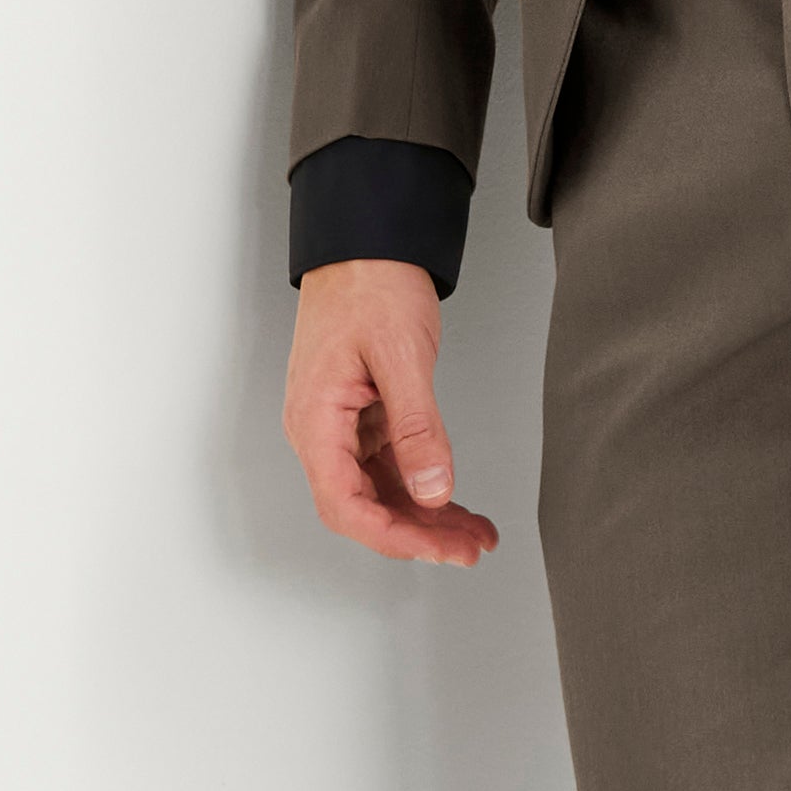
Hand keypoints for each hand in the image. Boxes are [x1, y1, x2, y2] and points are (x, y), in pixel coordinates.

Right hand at [285, 259, 498, 564]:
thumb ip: (417, 428)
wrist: (365, 241)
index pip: (345, 505)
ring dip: (426, 516)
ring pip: (380, 492)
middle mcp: (321, 431)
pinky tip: (455, 501)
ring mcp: (340, 425)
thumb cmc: (369, 284)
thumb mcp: (401, 356)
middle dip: (419, 535)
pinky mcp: (361, 415)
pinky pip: (388, 467)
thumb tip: (433, 488)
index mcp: (316, 420)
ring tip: (475, 532)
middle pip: (364, 507)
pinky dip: (423, 485)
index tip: (439, 549)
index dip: (393, 536)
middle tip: (471, 548)